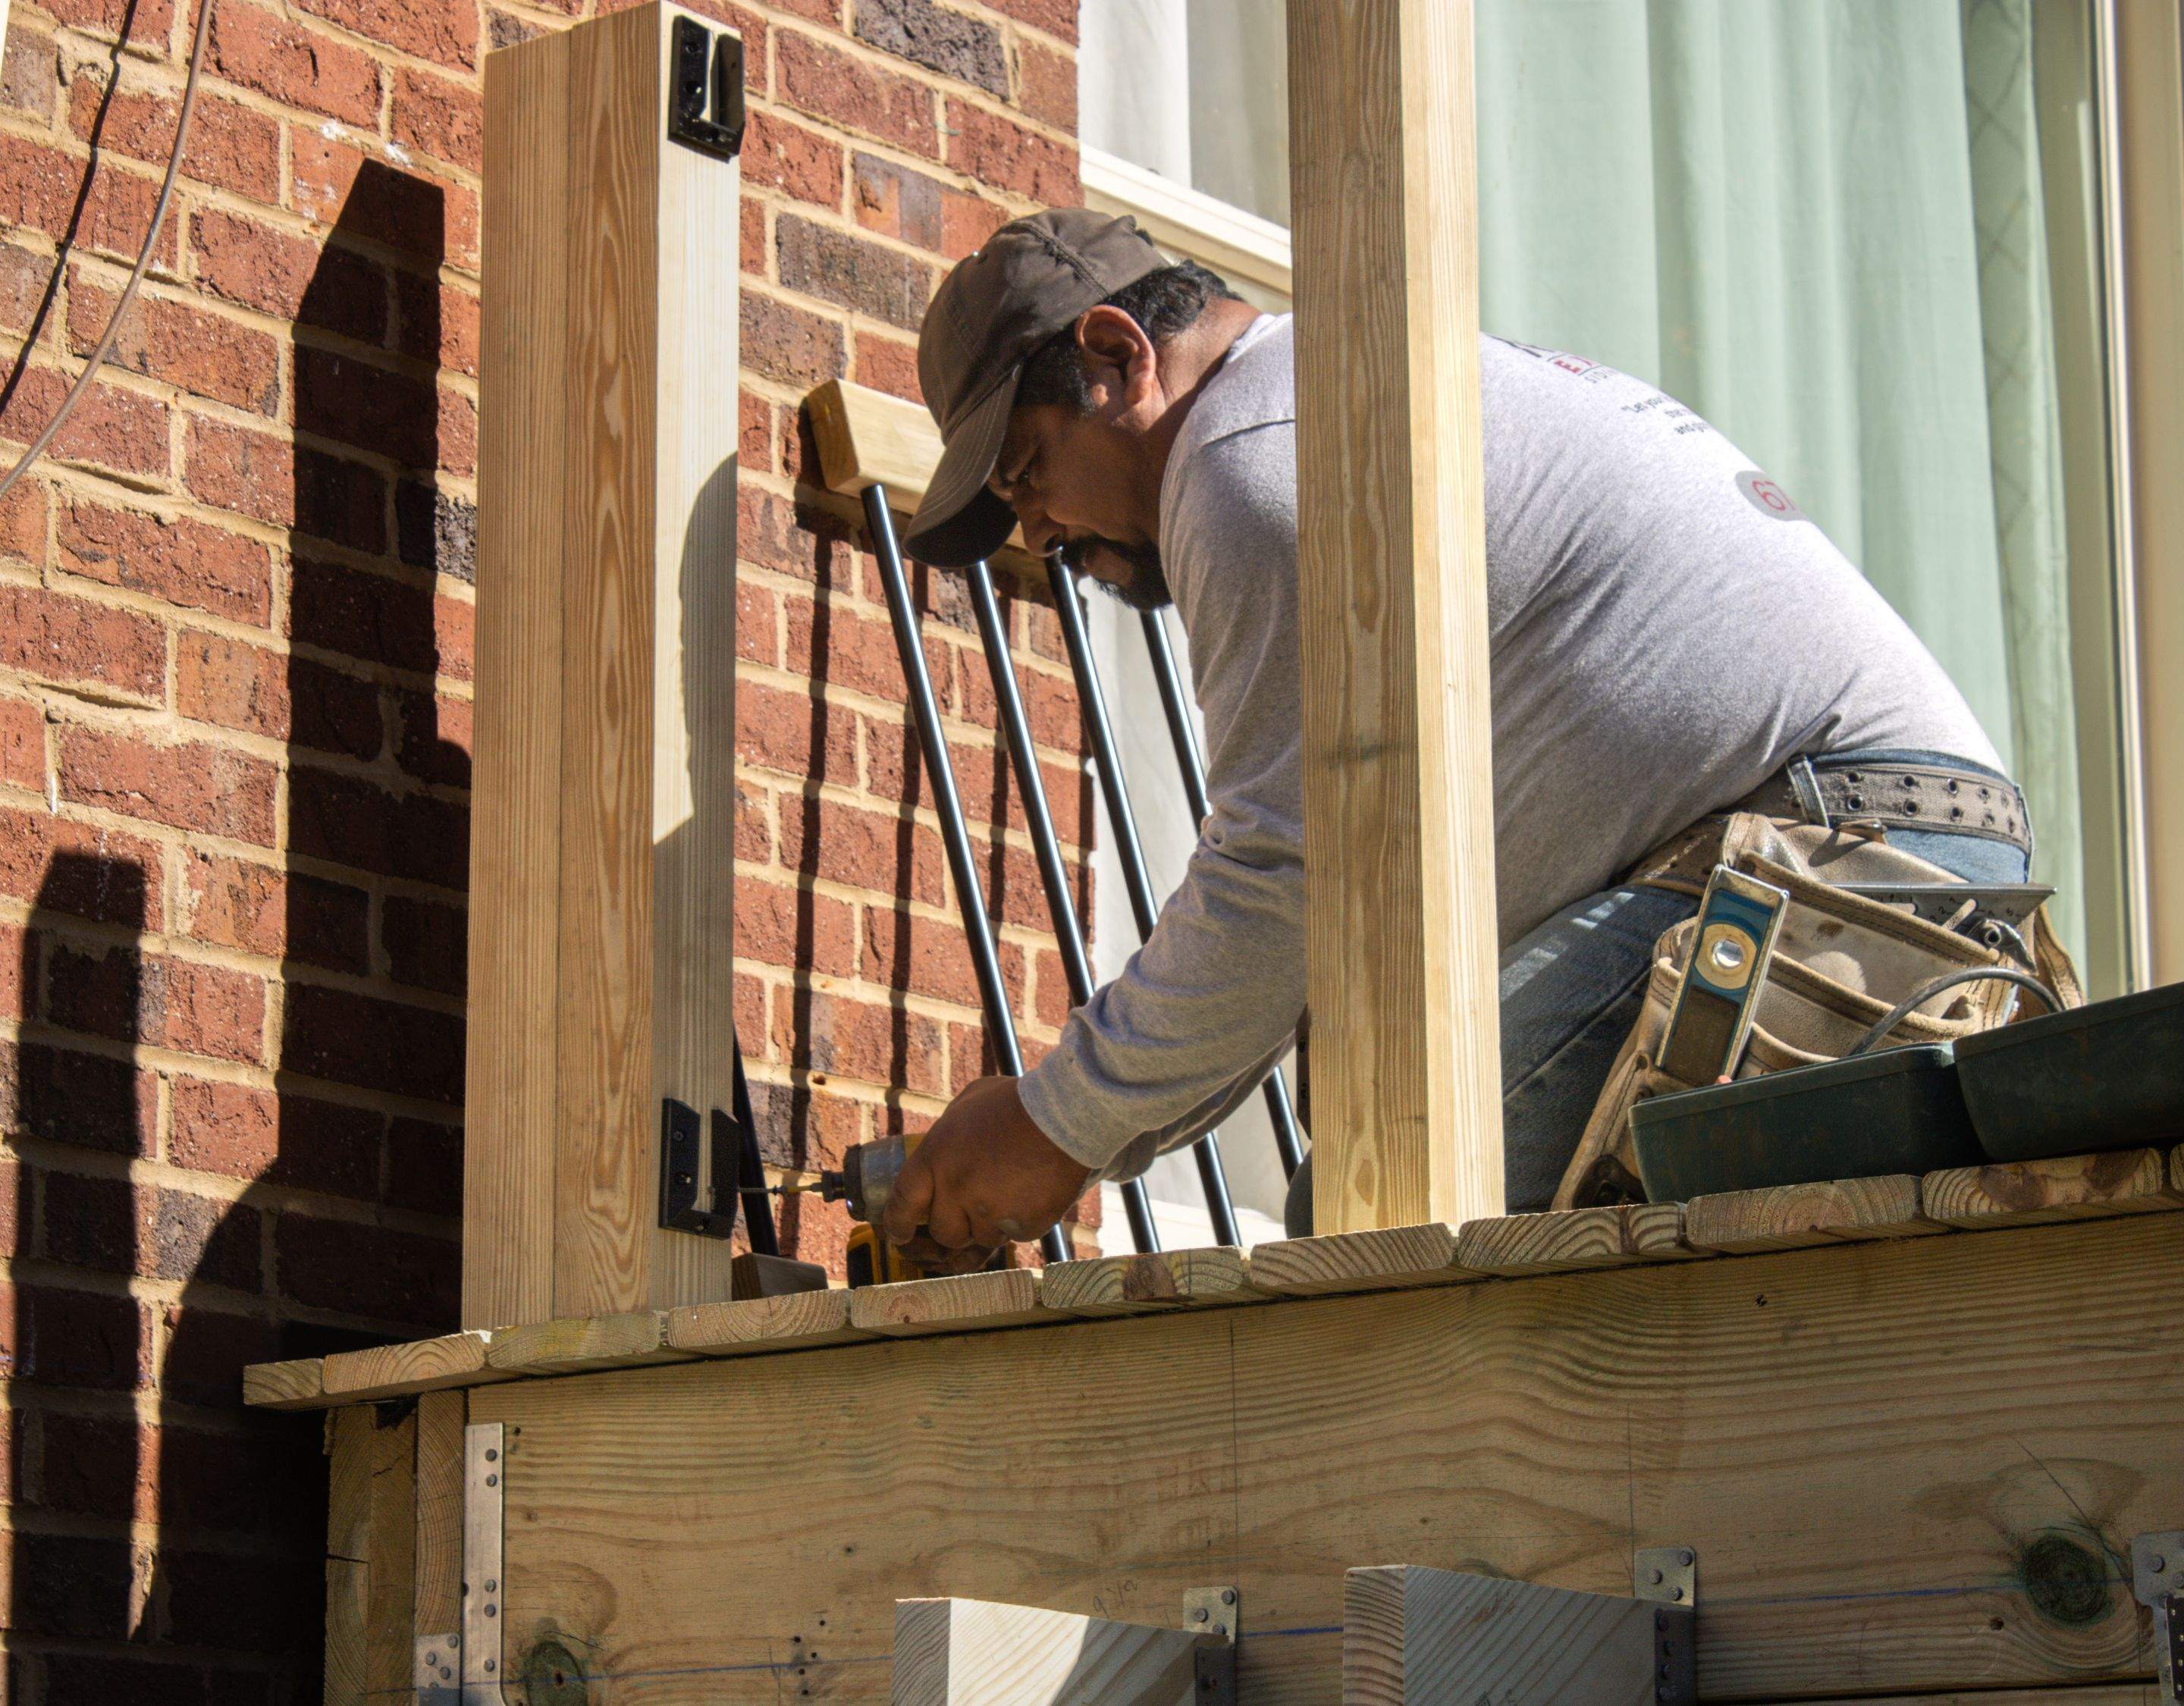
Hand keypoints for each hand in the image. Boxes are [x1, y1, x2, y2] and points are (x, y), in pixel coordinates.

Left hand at [881, 1076, 1091, 1264]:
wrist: (1065, 1115)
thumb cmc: (1014, 1102)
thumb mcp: (966, 1105)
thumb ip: (945, 1134)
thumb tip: (940, 1151)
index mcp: (935, 1158)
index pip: (902, 1206)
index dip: (898, 1226)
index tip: (901, 1234)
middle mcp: (956, 1191)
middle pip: (944, 1233)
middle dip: (951, 1228)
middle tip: (964, 1216)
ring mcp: (991, 1213)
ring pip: (980, 1239)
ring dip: (987, 1224)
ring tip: (1006, 1194)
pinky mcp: (1023, 1226)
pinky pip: (1012, 1236)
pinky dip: (1016, 1223)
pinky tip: (1027, 1196)